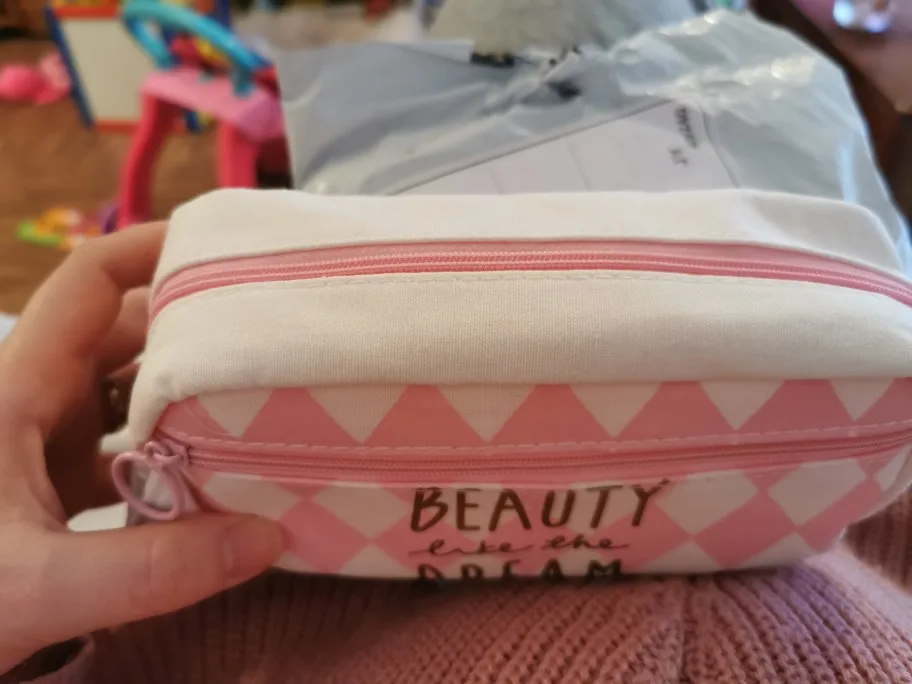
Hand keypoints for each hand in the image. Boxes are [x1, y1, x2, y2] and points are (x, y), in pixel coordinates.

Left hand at [0, 224, 281, 673]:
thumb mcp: (33, 585)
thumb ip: (148, 569)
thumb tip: (267, 538)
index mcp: (17, 391)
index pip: (90, 282)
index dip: (154, 247)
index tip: (228, 246)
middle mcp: (32, 403)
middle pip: (125, 335)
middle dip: (195, 332)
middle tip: (271, 343)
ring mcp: (42, 447)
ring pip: (128, 394)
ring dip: (186, 399)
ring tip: (260, 406)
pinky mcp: (51, 490)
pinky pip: (126, 450)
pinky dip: (170, 456)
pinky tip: (215, 483)